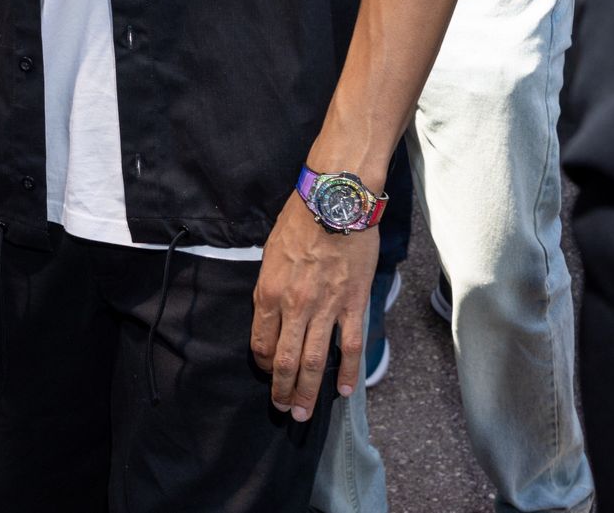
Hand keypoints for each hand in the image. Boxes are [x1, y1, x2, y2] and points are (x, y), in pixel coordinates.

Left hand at [250, 191, 374, 419]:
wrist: (335, 200)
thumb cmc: (300, 219)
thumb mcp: (271, 251)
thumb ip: (270, 285)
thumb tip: (269, 310)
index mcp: (270, 292)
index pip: (261, 342)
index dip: (262, 364)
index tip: (266, 372)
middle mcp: (295, 307)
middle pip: (286, 361)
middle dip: (283, 391)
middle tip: (284, 411)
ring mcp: (325, 309)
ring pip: (315, 362)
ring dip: (308, 392)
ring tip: (304, 414)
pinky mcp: (352, 305)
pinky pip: (349, 347)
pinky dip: (347, 373)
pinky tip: (342, 391)